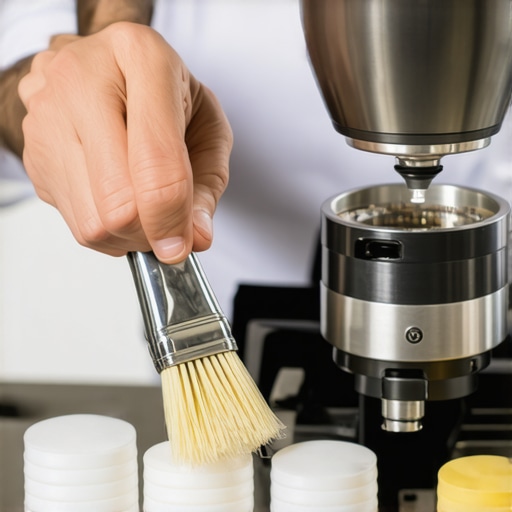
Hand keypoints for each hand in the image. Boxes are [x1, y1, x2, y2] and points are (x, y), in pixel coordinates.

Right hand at [18, 22, 231, 262]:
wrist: (107, 70)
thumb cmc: (165, 95)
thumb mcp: (206, 126)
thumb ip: (206, 184)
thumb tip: (196, 237)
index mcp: (141, 58)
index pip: (154, 160)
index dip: (172, 217)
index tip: (182, 244)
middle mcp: (81, 80)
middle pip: (117, 201)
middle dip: (151, 232)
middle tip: (169, 230)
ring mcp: (48, 118)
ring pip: (92, 222)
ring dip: (129, 237)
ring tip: (147, 213)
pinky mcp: (33, 154)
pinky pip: (74, 222)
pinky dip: (106, 231)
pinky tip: (121, 203)